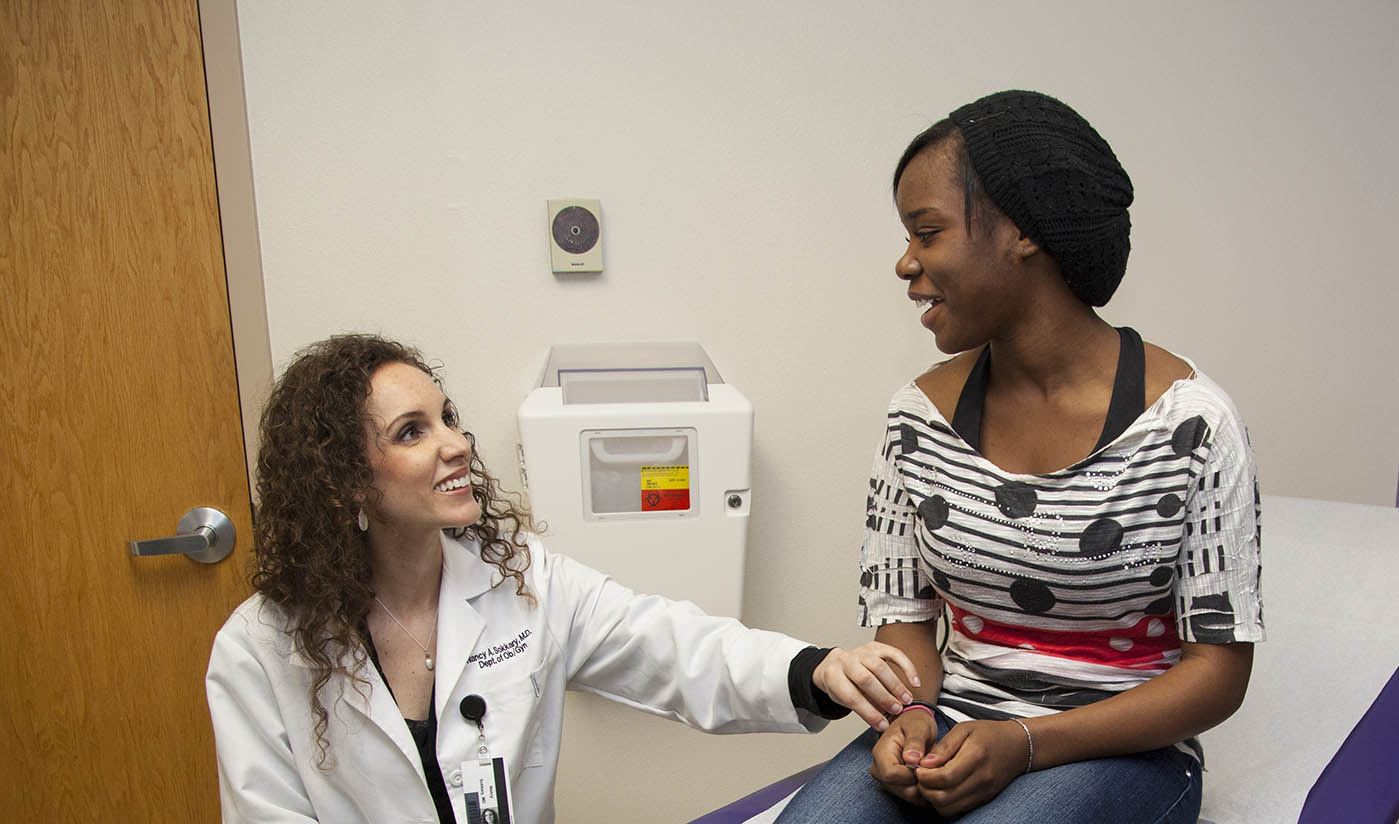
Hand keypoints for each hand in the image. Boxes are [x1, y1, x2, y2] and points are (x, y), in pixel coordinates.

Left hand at [811, 641, 920, 729]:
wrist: (837, 665)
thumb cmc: (843, 686)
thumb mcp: (844, 699)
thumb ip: (863, 707)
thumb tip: (884, 720)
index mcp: (834, 677)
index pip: (852, 697)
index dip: (869, 713)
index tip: (883, 725)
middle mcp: (846, 662)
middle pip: (865, 679)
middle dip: (883, 697)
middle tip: (897, 710)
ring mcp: (861, 652)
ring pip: (880, 666)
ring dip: (896, 685)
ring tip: (906, 700)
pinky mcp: (875, 647)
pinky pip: (894, 653)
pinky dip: (907, 667)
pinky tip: (915, 682)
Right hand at [868, 708, 939, 804]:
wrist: (913, 724)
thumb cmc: (913, 723)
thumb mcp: (918, 726)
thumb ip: (915, 741)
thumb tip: (911, 758)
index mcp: (881, 753)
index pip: (890, 774)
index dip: (911, 774)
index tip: (924, 765)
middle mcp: (879, 768)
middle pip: (898, 788)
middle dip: (919, 782)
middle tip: (932, 768)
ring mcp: (886, 779)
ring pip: (906, 795)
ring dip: (923, 787)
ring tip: (931, 770)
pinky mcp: (895, 786)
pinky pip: (911, 796)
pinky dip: (924, 790)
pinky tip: (929, 776)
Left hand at [912, 719, 1028, 815]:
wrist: (1018, 747)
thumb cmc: (989, 733)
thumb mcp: (964, 729)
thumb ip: (943, 746)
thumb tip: (924, 763)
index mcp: (976, 757)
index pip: (944, 777)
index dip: (925, 776)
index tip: (918, 768)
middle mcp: (981, 779)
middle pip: (944, 798)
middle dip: (925, 789)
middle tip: (921, 776)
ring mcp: (983, 792)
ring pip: (948, 809)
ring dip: (932, 799)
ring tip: (930, 782)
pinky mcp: (983, 799)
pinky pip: (957, 809)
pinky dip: (944, 802)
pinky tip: (941, 788)